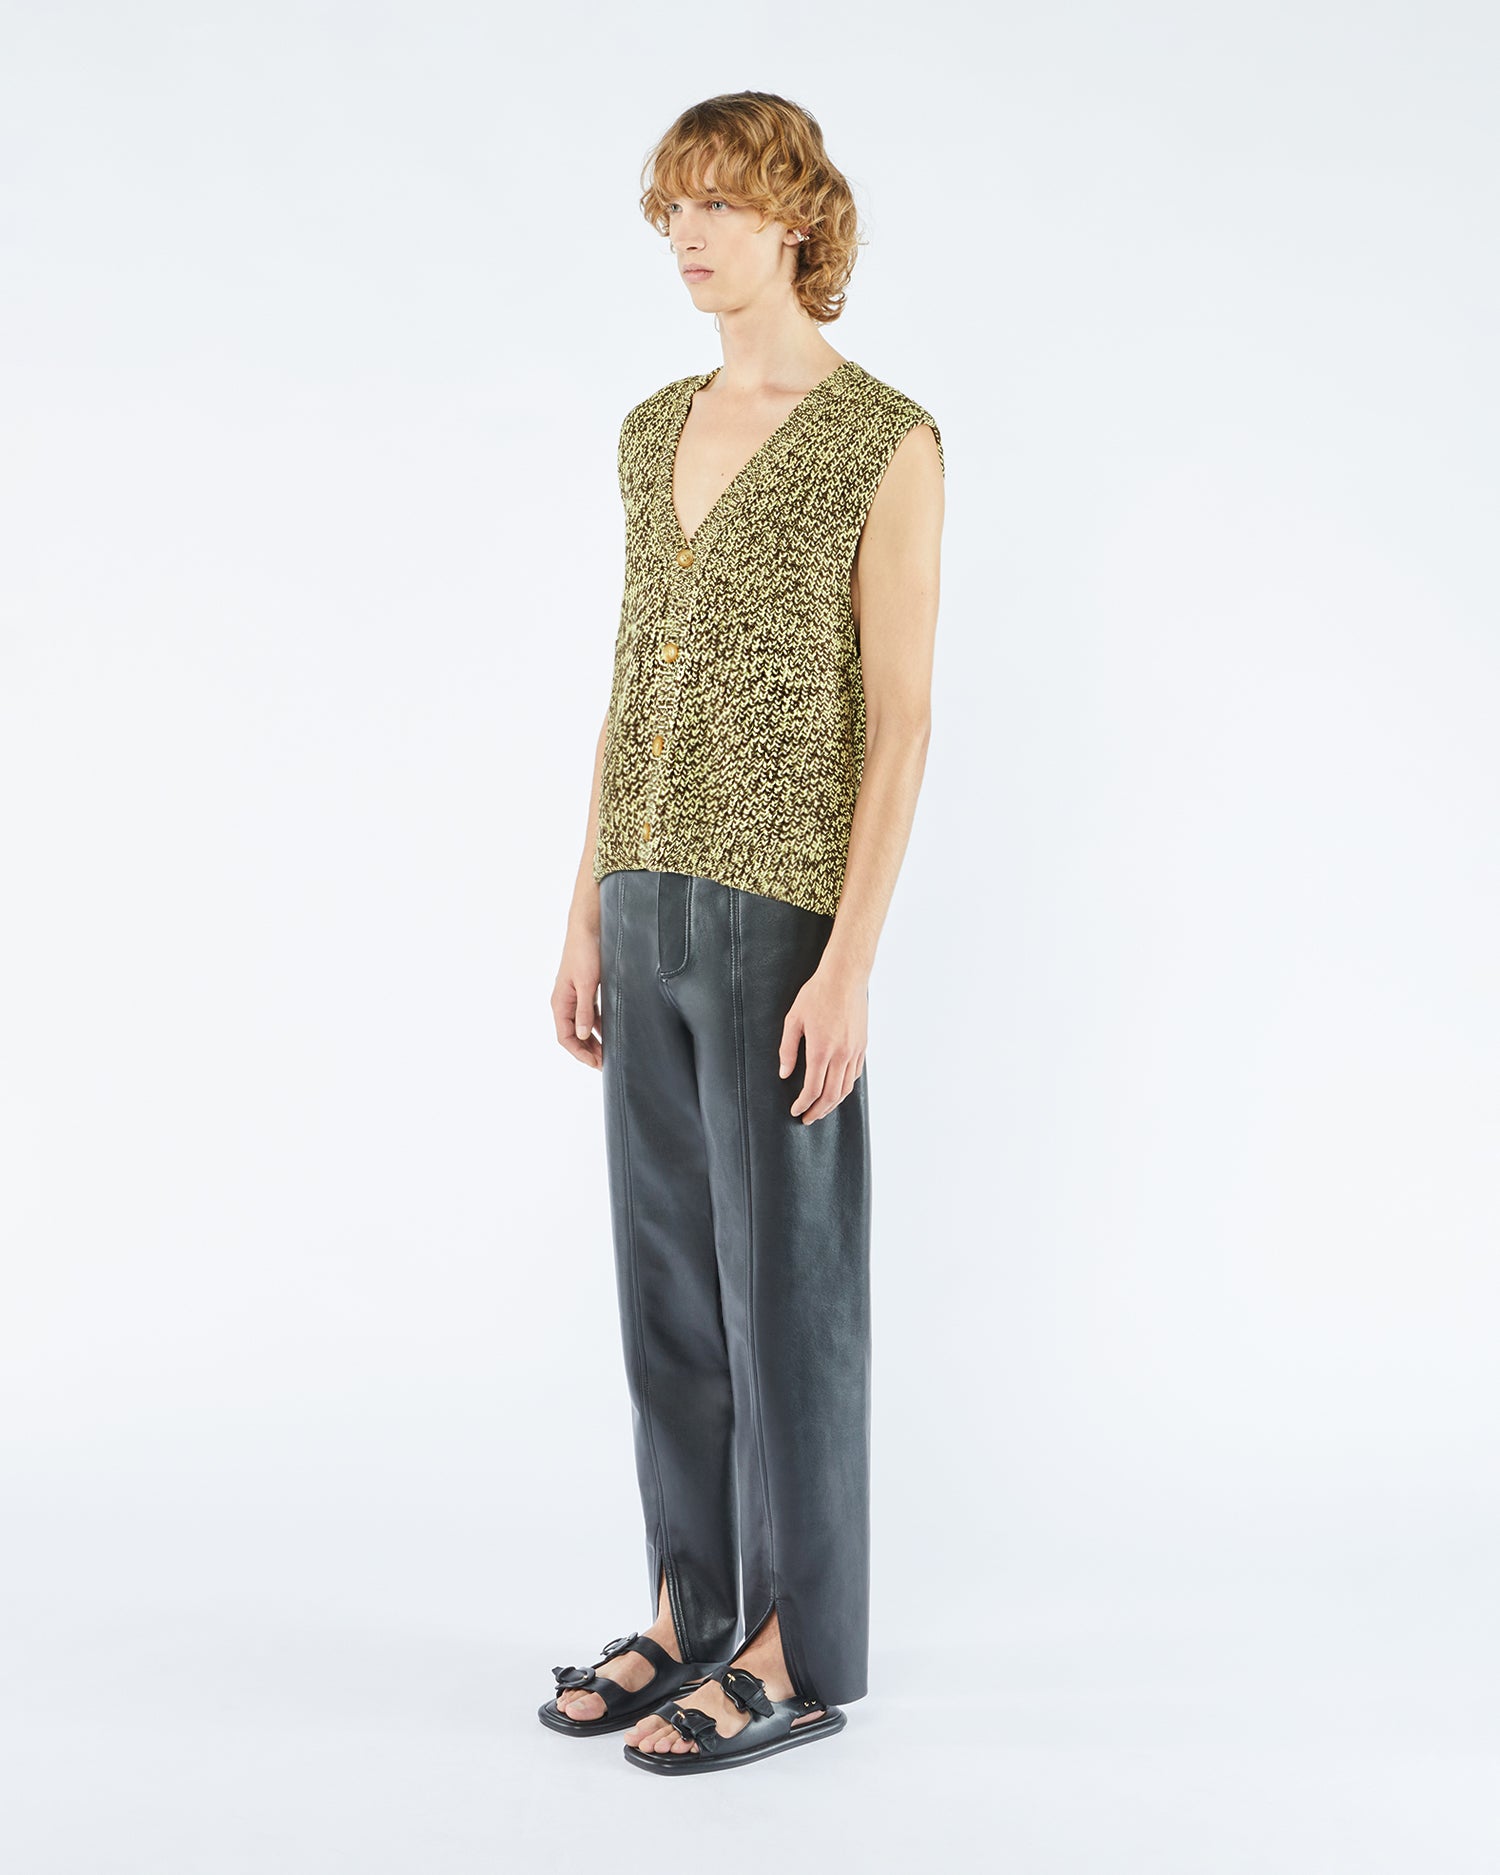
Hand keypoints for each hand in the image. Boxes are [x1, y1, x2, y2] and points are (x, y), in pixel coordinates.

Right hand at [552, 923, 602, 1068]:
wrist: (588, 928)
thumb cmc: (585, 952)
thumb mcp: (587, 984)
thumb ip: (584, 1010)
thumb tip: (581, 1035)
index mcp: (560, 1003)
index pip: (565, 1037)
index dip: (579, 1053)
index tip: (596, 1063)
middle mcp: (565, 1002)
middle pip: (573, 1035)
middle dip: (587, 1050)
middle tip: (605, 1063)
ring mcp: (575, 997)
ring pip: (582, 1026)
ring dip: (593, 1040)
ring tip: (608, 1052)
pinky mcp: (586, 990)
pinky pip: (590, 1014)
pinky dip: (598, 1025)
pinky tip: (610, 1032)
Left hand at [778, 960, 867, 1123]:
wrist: (845, 977)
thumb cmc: (816, 994)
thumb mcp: (793, 1020)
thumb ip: (788, 1050)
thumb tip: (784, 1074)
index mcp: (821, 1049)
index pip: (812, 1089)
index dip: (803, 1104)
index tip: (796, 1110)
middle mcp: (841, 1054)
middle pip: (831, 1095)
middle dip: (818, 1111)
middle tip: (807, 1119)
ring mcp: (854, 1051)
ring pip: (846, 1088)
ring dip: (833, 1104)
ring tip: (821, 1109)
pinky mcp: (862, 1045)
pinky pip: (855, 1075)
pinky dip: (845, 1088)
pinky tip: (836, 1089)